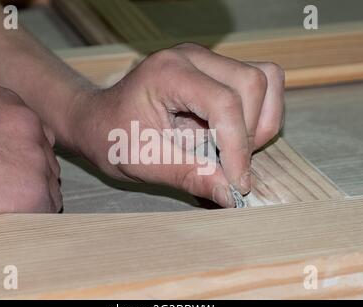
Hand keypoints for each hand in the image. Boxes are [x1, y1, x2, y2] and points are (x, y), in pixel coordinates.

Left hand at [69, 43, 284, 207]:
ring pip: (263, 79)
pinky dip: (259, 114)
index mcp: (168, 72)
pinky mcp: (215, 71)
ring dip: (260, 121)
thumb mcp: (144, 161)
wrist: (99, 120)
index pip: (223, 102)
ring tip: (235, 151)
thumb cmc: (112, 137)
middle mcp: (191, 56)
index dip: (237, 146)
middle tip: (231, 167)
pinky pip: (259, 84)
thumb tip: (232, 195)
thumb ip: (190, 175)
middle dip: (251, 133)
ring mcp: (205, 60)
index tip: (237, 183)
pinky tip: (236, 138)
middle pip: (252, 83)